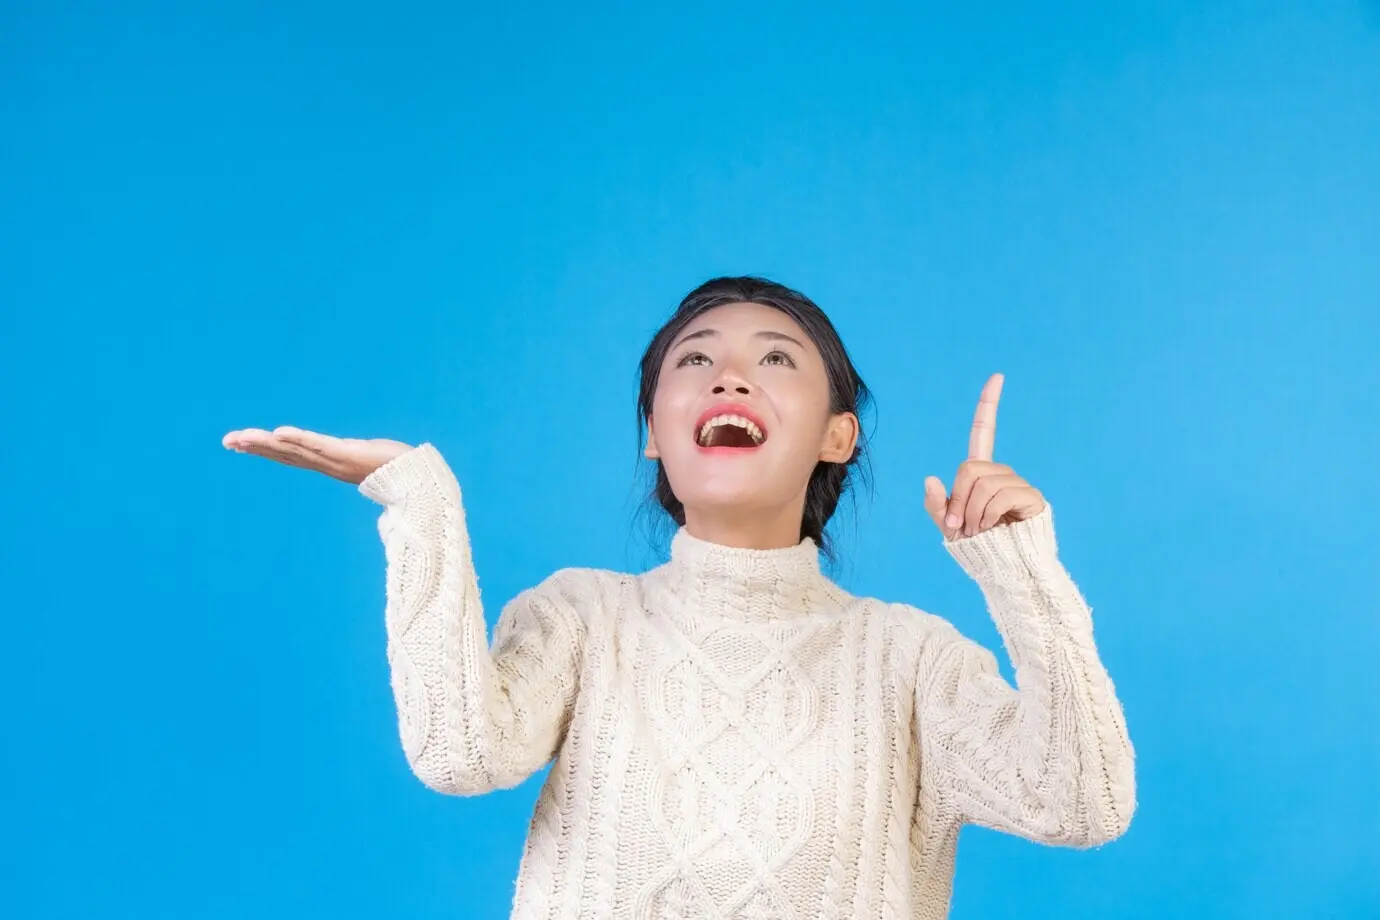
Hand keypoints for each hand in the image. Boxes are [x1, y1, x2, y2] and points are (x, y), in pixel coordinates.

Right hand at [222, 426, 413, 484]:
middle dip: (255, 446)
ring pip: (294, 450)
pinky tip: (279, 432)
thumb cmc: (397, 470)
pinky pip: (318, 445)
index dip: (266, 449)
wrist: (419, 480)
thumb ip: (358, 459)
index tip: (241, 443)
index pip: (291, 455)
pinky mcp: (348, 454)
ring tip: (242, 437)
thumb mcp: (369, 460)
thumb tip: (350, 456)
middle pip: (285, 453)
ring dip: (267, 443)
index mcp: (329, 464)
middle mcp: (328, 464)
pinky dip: (298, 439)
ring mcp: (336, 460)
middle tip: (227, 441)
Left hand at [923, 373, 1045, 539]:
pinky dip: (987, 516)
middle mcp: (1001, 472)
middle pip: (968, 468)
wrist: (1004, 569)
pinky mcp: (1032, 497)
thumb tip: (932, 479)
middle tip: (962, 527)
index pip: (983, 431)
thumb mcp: (948, 527)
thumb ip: (936, 506)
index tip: (998, 376)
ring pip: (981, 485)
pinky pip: (999, 497)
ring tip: (980, 530)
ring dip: (972, 514)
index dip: (988, 404)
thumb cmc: (978, 547)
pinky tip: (995, 528)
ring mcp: (1018, 483)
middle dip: (958, 501)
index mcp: (981, 472)